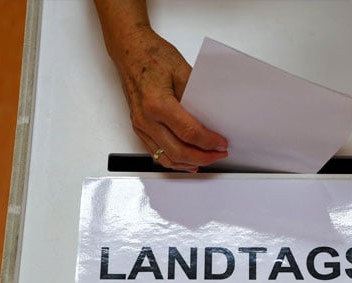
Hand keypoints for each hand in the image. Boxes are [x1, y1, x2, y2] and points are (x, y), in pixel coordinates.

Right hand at [95, 1, 227, 171]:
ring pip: (166, 157)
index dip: (208, 142)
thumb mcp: (182, 70)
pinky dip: (174, 161)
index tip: (221, 143)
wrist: (130, 50)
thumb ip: (197, 96)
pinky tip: (187, 163)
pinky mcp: (139, 127)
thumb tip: (213, 116)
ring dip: (189, 163)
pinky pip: (156, 153)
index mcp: (157, 103)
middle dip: (203, 157)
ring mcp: (140, 125)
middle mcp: (146, 118)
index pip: (188, 132)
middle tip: (219, 154)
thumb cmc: (151, 55)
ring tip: (207, 159)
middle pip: (178, 151)